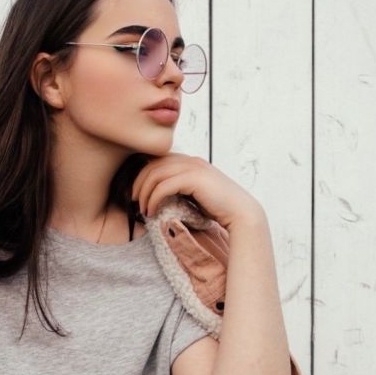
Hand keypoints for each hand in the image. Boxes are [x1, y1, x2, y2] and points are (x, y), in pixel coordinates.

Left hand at [130, 153, 265, 230]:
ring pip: (155, 174)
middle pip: (152, 165)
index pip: (158, 160)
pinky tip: (151, 211)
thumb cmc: (219, 209)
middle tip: (133, 200)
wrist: (241, 214)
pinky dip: (152, 199)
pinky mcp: (193, 179)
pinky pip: (163, 186)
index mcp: (191, 162)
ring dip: (143, 192)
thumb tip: (159, 195)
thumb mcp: (195, 194)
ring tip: (142, 209)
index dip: (143, 175)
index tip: (137, 192)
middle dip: (138, 183)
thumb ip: (180, 189)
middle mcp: (191, 160)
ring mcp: (192, 167)